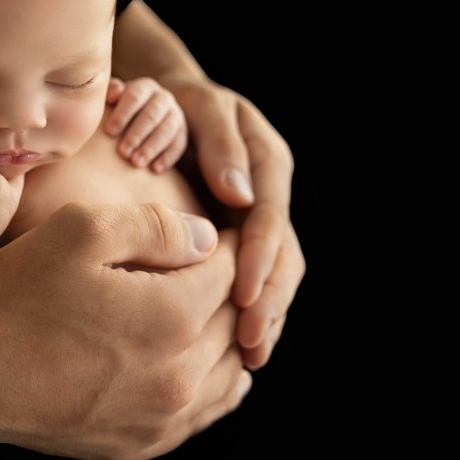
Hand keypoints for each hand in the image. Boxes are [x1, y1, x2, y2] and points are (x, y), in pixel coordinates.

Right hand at [0, 202, 251, 459]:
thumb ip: (157, 226)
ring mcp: (157, 421)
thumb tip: (210, 238)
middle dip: (232, 290)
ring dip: (226, 338)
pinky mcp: (136, 447)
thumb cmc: (14, 292)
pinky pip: (200, 416)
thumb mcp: (81, 230)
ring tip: (212, 310)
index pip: (232, 274)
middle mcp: (177, 378)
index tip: (222, 231)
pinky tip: (202, 367)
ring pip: (227, 374)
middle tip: (220, 265)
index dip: (229, 245)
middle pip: (234, 324)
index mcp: (172, 318)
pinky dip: (211, 386)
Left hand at [103, 76, 187, 172]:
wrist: (143, 116)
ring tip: (136, 163)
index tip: (109, 131)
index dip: (122, 114)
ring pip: (166, 131)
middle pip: (151, 115)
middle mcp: (163, 98)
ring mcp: (176, 115)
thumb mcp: (113, 98)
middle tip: (123, 152)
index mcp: (145, 87)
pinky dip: (167, 158)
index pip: (135, 97)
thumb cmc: (119, 108)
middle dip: (136, 135)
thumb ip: (110, 93)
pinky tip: (154, 169)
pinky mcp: (182, 133)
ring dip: (151, 148)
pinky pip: (178, 145)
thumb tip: (112, 95)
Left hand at [166, 78, 303, 366]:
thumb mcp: (200, 105)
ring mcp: (262, 216)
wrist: (175, 102)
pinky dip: (255, 309)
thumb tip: (239, 194)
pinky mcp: (247, 235)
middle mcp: (271, 193)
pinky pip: (261, 277)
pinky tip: (240, 345)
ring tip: (250, 357)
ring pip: (279, 273)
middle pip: (284, 256)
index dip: (259, 260)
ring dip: (268, 315)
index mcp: (268, 161)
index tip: (243, 297)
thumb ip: (221, 145)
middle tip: (249, 344)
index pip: (269, 219)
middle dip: (269, 300)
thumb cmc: (182, 102)